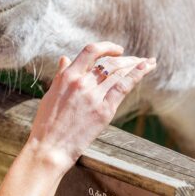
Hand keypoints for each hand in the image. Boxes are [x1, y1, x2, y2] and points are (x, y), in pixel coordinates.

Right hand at [26, 42, 155, 173]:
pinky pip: (123, 87)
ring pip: (119, 73)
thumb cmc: (46, 124)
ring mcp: (93, 96)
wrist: (50, 148)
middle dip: (127, 59)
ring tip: (147, 62)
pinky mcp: (104, 111)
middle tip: (138, 59)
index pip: (91, 51)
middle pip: (110, 63)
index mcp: (67, 76)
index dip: (107, 47)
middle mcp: (81, 83)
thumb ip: (61, 75)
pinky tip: (147, 68)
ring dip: (136, 65)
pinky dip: (137, 75)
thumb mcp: (50, 94)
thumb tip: (64, 58)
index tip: (118, 50)